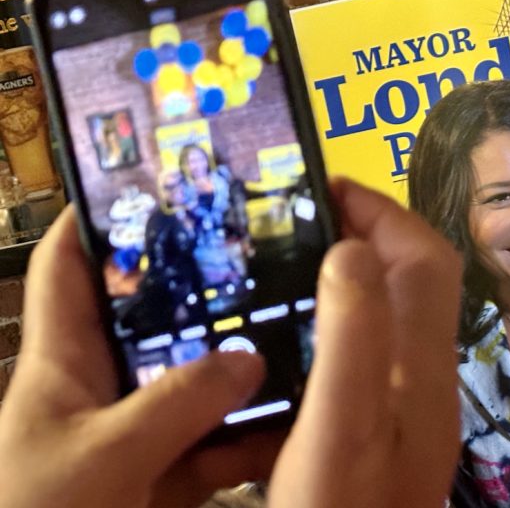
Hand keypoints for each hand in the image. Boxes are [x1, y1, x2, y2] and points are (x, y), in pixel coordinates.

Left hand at [0, 206, 282, 507]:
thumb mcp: (99, 457)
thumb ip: (175, 405)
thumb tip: (250, 358)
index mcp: (61, 364)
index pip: (70, 270)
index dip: (99, 218)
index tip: (154, 182)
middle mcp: (103, 389)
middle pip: (152, 321)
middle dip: (202, 291)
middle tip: (263, 255)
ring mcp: (138, 436)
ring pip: (195, 384)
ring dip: (240, 365)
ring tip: (298, 326)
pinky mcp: (166, 479)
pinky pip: (215, 443)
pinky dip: (252, 432)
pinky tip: (297, 414)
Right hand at [268, 179, 462, 507]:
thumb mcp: (341, 427)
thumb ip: (352, 336)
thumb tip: (352, 249)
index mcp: (420, 368)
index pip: (422, 258)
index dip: (383, 211)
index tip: (326, 187)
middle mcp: (425, 377)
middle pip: (415, 277)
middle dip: (370, 229)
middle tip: (305, 213)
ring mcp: (410, 400)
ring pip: (396, 306)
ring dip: (358, 267)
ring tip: (300, 251)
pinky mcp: (387, 422)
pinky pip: (374, 340)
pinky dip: (346, 309)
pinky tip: (306, 321)